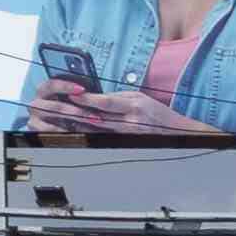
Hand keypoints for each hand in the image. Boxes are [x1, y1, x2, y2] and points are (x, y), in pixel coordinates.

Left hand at [43, 86, 227, 142]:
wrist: (177, 133)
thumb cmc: (159, 114)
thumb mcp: (140, 98)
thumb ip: (117, 97)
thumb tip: (95, 96)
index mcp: (134, 106)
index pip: (106, 102)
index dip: (87, 99)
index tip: (72, 94)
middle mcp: (130, 122)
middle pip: (98, 117)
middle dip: (77, 111)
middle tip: (58, 107)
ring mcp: (127, 134)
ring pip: (97, 129)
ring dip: (78, 124)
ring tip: (61, 119)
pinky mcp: (125, 142)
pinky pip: (103, 137)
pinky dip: (89, 133)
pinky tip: (76, 130)